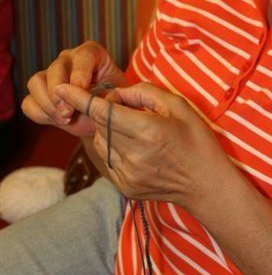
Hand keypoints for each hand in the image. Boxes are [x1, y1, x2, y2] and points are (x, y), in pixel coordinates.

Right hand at [22, 41, 125, 137]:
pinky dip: (40, 114)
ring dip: (48, 104)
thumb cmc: (114, 102)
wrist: (104, 117)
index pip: (83, 56)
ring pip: (36, 82)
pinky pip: (29, 102)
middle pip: (55, 69)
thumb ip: (110, 96)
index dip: (80, 73)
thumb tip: (95, 99)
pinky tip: (58, 121)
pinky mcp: (39, 94)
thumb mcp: (119, 97)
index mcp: (92, 54)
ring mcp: (51, 74)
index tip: (82, 90)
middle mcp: (69, 59)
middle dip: (60, 93)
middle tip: (69, 113)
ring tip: (65, 119)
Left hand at [53, 82, 233, 211]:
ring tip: (134, 130)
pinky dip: (114, 148)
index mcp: (148, 131)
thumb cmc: (197, 141)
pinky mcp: (126, 187)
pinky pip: (108, 160)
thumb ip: (145, 93)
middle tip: (128, 108)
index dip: (79, 98)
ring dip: (108, 130)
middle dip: (104, 111)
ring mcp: (128, 174)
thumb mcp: (179, 107)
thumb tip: (118, 93)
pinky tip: (137, 149)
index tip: (61, 88)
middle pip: (100, 125)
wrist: (206, 185)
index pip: (103, 112)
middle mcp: (134, 154)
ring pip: (101, 142)